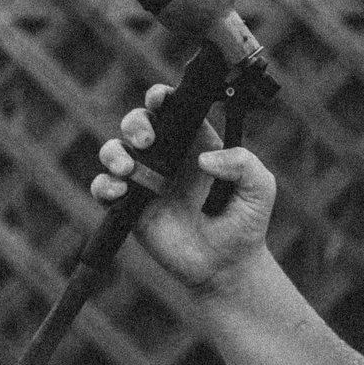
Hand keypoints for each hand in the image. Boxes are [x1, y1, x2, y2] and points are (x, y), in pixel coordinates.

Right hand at [90, 84, 276, 293]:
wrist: (226, 267)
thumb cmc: (245, 224)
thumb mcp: (259, 188)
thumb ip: (243, 163)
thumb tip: (204, 159)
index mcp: (195, 143)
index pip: (172, 109)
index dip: (160, 97)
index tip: (159, 100)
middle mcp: (167, 157)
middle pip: (137, 122)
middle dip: (135, 122)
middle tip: (147, 141)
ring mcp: (146, 181)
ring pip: (114, 151)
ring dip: (114, 152)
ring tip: (127, 169)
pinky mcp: (131, 208)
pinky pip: (104, 188)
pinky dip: (104, 185)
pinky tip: (119, 190)